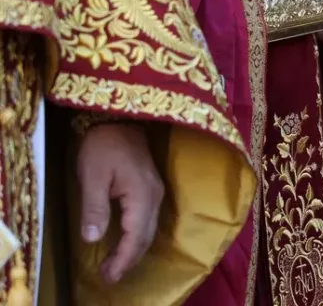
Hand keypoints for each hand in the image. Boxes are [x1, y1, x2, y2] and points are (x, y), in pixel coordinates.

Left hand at [77, 123, 163, 283]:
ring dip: (134, 249)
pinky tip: (125, 241)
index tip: (109, 276)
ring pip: (149, 229)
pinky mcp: (151, 188)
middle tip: (110, 277)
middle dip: (129, 259)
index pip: (136, 236)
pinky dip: (137, 236)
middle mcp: (155, 197)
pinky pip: (148, 220)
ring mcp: (156, 192)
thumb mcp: (92, 175)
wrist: (119, 118)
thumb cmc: (104, 145)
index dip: (123, 259)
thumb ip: (94, 207)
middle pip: (146, 236)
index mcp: (142, 195)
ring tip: (115, 264)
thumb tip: (93, 238)